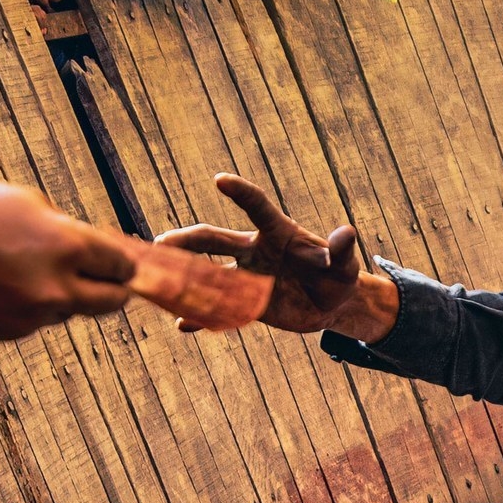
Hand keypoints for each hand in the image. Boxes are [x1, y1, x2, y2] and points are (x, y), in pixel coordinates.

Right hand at [0, 178, 269, 340]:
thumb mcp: (27, 207)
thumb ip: (68, 233)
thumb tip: (99, 251)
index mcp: (66, 247)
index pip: (124, 263)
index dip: (133, 263)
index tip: (144, 263)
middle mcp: (56, 289)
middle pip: (111, 300)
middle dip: (116, 289)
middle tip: (120, 282)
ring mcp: (30, 317)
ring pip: (67, 311)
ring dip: (64, 296)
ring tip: (29, 269)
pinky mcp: (6, 334)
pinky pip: (32, 322)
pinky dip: (26, 307)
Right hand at [154, 173, 390, 338]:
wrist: (332, 305)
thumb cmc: (340, 277)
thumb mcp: (345, 266)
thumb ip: (341, 251)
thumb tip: (346, 232)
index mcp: (277, 232)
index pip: (256, 207)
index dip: (241, 193)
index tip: (220, 180)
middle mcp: (254, 250)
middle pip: (214, 239)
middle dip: (188, 240)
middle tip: (160, 243)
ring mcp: (246, 276)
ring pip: (208, 271)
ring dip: (184, 273)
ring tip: (156, 278)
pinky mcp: (245, 303)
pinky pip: (218, 308)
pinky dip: (201, 316)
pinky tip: (182, 323)